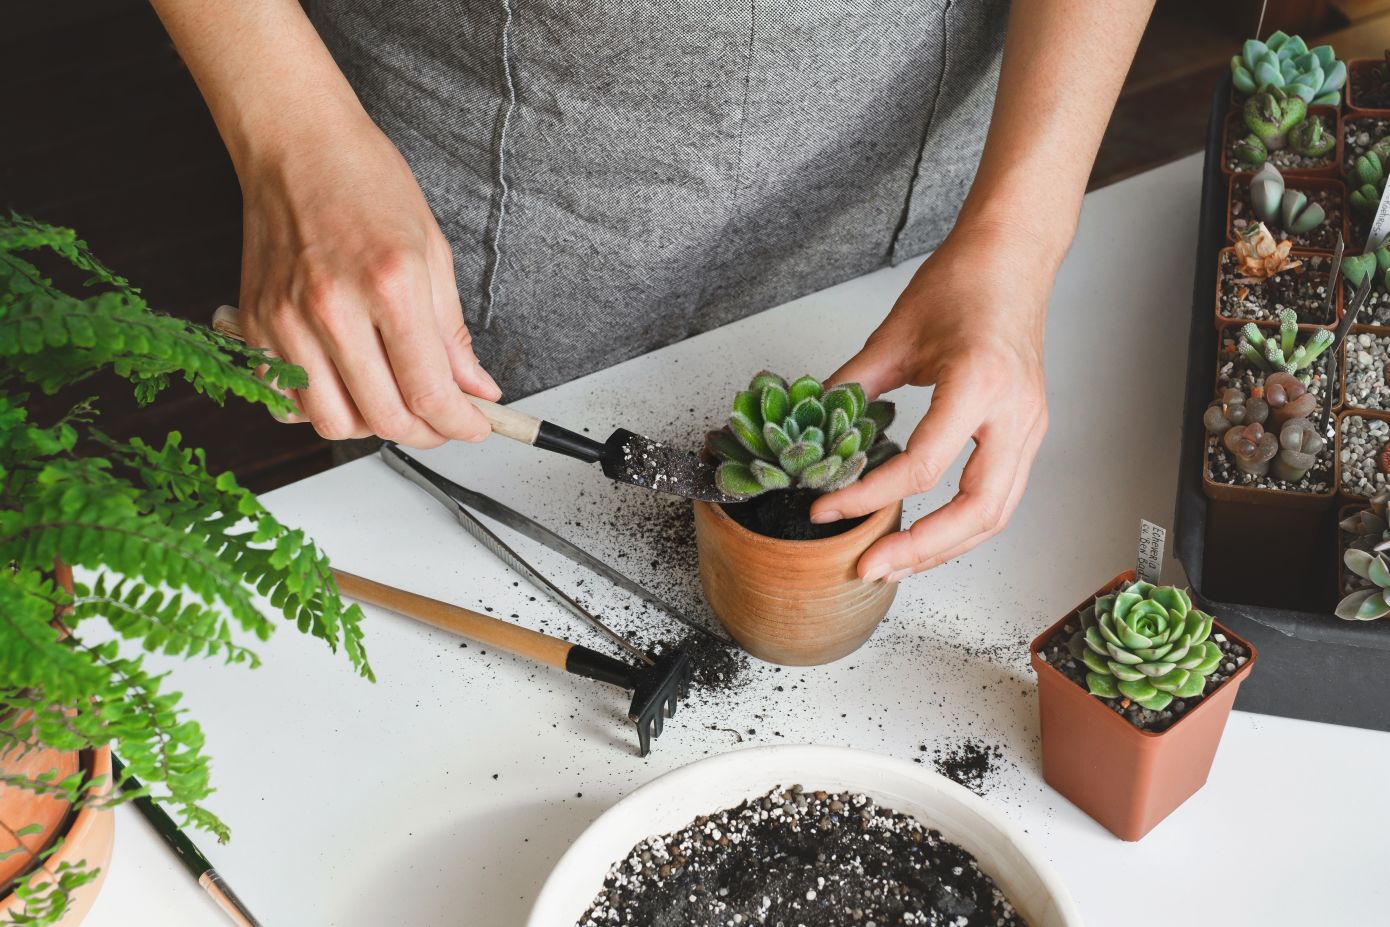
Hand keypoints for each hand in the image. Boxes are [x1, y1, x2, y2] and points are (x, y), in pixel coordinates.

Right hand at [236, 109, 498, 446]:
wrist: (295, 143)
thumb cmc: (365, 182)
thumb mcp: (432, 252)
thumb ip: (452, 333)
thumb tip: (476, 389)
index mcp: (390, 286)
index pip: (429, 392)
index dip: (460, 424)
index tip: (475, 427)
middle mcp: (333, 309)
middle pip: (383, 419)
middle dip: (424, 432)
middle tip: (442, 420)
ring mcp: (287, 320)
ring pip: (333, 423)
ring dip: (372, 426)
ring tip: (394, 399)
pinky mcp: (255, 326)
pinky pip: (289, 400)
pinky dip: (322, 407)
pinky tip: (346, 383)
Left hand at [810, 224, 1051, 581]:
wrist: (1013, 259)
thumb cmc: (963, 284)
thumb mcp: (894, 335)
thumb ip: (853, 388)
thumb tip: (811, 432)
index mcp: (979, 383)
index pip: (923, 466)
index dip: (870, 496)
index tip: (827, 508)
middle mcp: (1015, 413)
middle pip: (975, 510)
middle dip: (920, 549)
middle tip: (869, 565)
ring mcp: (1030, 427)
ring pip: (996, 514)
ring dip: (944, 548)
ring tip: (894, 563)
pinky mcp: (1029, 433)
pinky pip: (1001, 496)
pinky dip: (963, 525)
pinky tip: (926, 534)